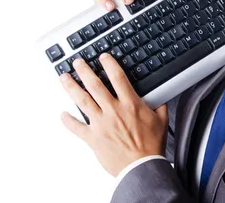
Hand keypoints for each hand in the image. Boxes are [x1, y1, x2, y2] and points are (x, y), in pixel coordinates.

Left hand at [59, 53, 168, 175]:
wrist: (142, 166)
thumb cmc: (151, 146)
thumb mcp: (161, 120)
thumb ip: (159, 104)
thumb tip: (161, 94)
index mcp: (130, 104)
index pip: (117, 77)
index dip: (109, 64)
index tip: (103, 57)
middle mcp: (113, 111)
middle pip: (95, 85)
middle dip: (84, 71)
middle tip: (77, 62)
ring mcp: (100, 124)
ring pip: (82, 101)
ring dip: (71, 87)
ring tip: (64, 78)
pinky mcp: (93, 138)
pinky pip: (76, 127)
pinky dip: (68, 120)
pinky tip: (63, 114)